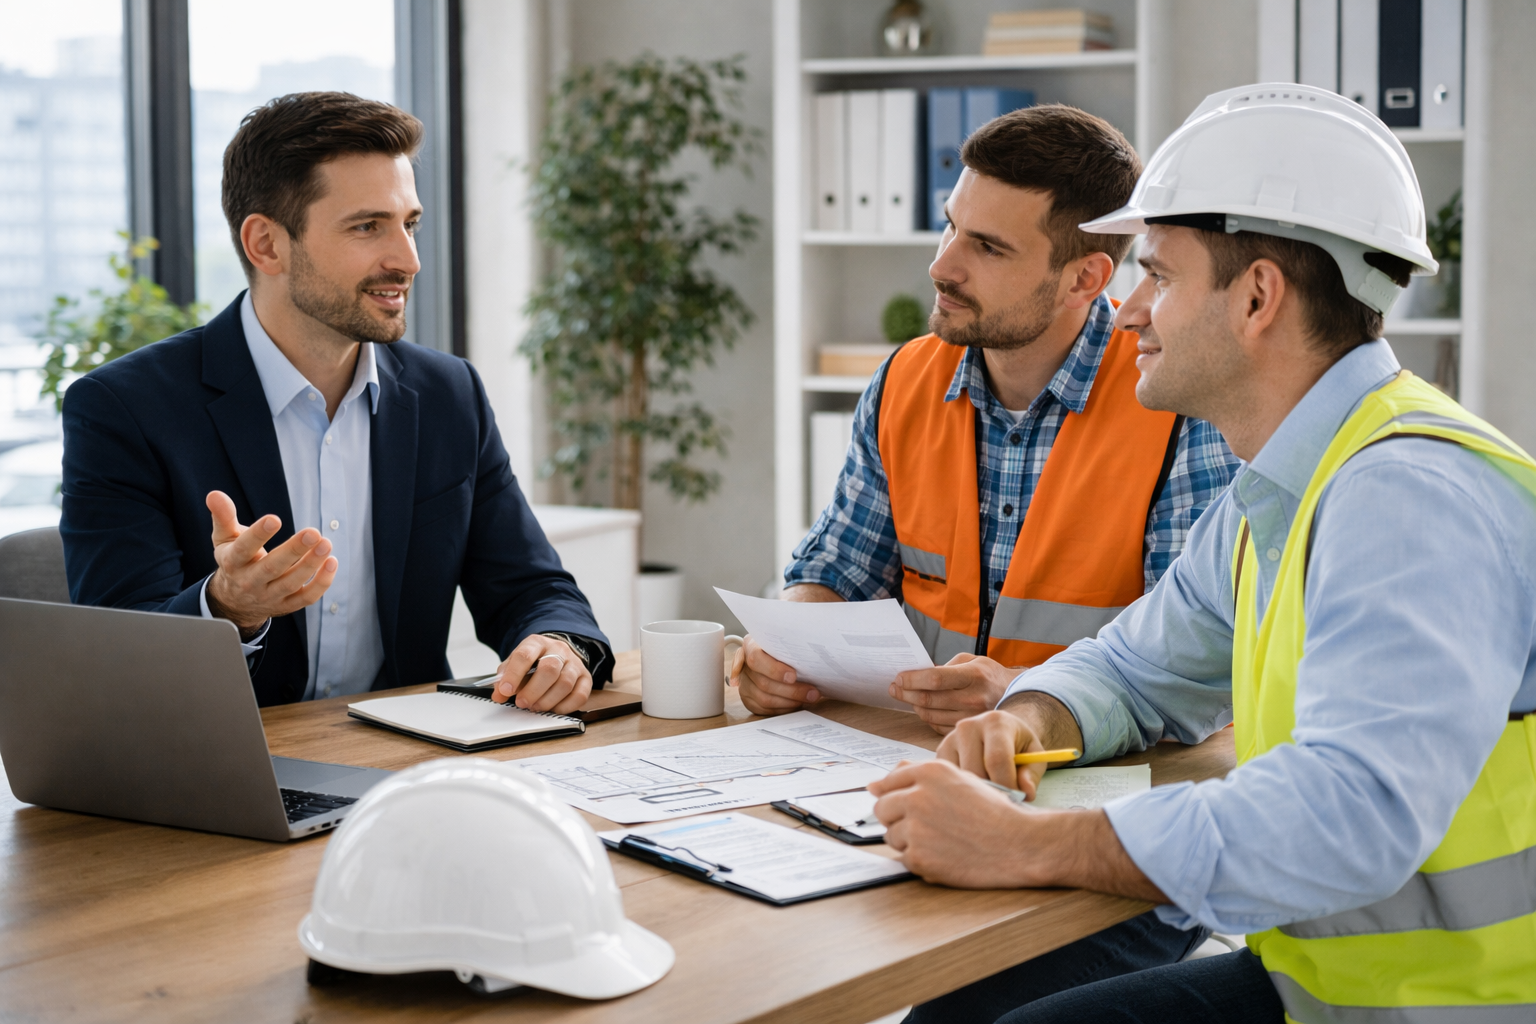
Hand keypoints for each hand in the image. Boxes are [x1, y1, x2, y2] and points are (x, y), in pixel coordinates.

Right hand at [204, 490, 336, 636]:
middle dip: (293, 551)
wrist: (234, 601)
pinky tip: (331, 562)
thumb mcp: (224, 539)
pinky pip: (306, 597)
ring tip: (326, 544)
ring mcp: (269, 596)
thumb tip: (215, 495)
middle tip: (313, 533)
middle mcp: (250, 582)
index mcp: (233, 563)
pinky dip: (321, 583)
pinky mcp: (287, 605)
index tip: (274, 519)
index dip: (258, 535)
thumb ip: (223, 517)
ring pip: (291, 583)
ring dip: (311, 565)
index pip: (243, 549)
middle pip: (271, 568)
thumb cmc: (234, 561)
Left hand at [492, 635, 591, 713]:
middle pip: (550, 669)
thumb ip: (504, 678)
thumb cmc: (534, 662)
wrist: (556, 654)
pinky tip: (553, 709)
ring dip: (548, 700)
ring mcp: (575, 663)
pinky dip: (565, 707)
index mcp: (537, 643)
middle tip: (522, 703)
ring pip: (565, 683)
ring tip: (535, 707)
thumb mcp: (515, 664)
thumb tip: (499, 695)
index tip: (506, 691)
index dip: (514, 675)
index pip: (525, 655)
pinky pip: (580, 695)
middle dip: (533, 690)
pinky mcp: (585, 678)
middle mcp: (559, 650)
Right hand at [730, 635, 820, 715]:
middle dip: (791, 690)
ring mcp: (744, 685)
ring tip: (809, 698)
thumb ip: (791, 646)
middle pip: (763, 683)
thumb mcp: (785, 641)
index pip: (756, 658)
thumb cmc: (783, 648)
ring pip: (764, 699)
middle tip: (812, 692)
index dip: (774, 669)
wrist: (773, 657)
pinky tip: (797, 704)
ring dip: (789, 701)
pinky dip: (783, 709)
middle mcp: (745, 666)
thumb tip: (810, 657)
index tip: (793, 676)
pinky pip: (764, 709)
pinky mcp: (748, 700)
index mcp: (750, 646)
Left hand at [868, 759, 1046, 887]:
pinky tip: (944, 855)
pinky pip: (904, 858)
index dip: (894, 796)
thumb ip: (917, 775)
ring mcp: (916, 827)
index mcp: (929, 772)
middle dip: (897, 818)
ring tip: (940, 841)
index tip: (900, 805)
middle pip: (882, 808)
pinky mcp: (919, 857)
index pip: (888, 782)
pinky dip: (920, 860)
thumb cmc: (992, 812)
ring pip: (891, 835)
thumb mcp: (959, 779)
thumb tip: (874, 783)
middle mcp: (918, 796)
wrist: (1017, 843)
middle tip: (923, 827)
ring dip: (908, 840)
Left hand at [889, 653, 1022, 734]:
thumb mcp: (971, 661)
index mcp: (973, 675)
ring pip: (931, 715)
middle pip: (929, 699)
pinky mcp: (970, 730)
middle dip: (906, 693)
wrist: (1015, 695)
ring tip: (908, 697)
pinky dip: (927, 717)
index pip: (935, 679)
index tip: (899, 678)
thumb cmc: (988, 675)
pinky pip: (938, 727)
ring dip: (914, 706)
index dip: (913, 679)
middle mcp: (973, 698)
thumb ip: (945, 667)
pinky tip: (923, 708)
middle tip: (895, 688)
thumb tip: (918, 675)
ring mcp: (972, 717)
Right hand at [935, 707, 1061, 799]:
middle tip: (1004, 799)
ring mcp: (950, 738)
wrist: (1000, 731)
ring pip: (960, 778)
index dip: (1007, 785)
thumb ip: (1031, 774)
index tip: (1016, 799)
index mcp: (996, 722)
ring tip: (992, 790)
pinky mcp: (940, 752)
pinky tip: (977, 786)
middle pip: (976, 771)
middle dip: (992, 791)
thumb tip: (1025, 793)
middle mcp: (968, 726)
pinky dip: (964, 788)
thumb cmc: (1018, 745)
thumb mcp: (1033, 755)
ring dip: (977, 791)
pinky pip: (949, 779)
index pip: (997, 759)